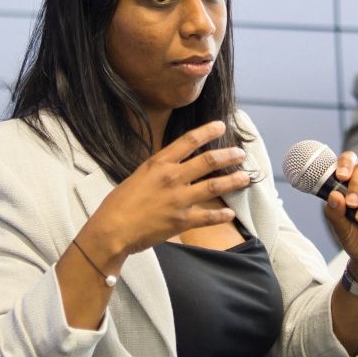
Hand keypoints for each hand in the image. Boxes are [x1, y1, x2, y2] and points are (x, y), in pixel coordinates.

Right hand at [76, 120, 253, 265]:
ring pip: (213, 186)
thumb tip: (173, 168)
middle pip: (207, 161)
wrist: (112, 230)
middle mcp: (171, 178)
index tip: (221, 126)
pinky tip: (230, 214)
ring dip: (232, 181)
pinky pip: (208, 217)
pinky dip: (221, 216)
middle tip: (240, 154)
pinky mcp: (181, 221)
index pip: (188, 141)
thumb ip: (158, 171)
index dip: (207, 131)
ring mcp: (179, 200)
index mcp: (158, 164)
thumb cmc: (118, 204)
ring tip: (244, 177)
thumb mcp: (137, 177)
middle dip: (228, 156)